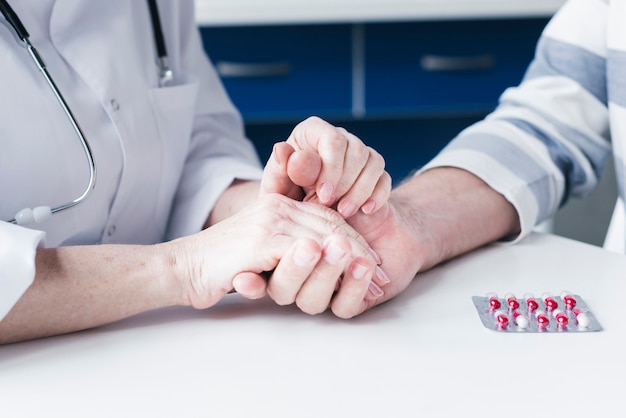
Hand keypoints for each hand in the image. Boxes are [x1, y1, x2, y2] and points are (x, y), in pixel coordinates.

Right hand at [167, 193, 381, 309]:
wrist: (183, 267)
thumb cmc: (223, 264)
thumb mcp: (261, 249)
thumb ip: (288, 246)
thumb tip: (323, 258)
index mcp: (279, 204)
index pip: (327, 216)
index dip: (354, 238)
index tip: (372, 261)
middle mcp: (276, 206)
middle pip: (331, 224)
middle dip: (360, 249)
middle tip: (381, 272)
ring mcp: (268, 221)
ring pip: (322, 235)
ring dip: (350, 257)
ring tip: (372, 273)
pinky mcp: (260, 241)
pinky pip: (302, 250)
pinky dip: (326, 265)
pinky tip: (342, 278)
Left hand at [260, 116, 391, 217]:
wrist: (307, 221)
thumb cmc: (287, 199)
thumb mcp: (278, 189)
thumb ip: (280, 170)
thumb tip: (282, 149)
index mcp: (311, 132)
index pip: (333, 139)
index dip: (331, 168)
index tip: (322, 195)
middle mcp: (338, 137)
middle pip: (356, 150)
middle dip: (345, 183)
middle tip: (329, 207)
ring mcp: (360, 154)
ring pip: (373, 163)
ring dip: (360, 191)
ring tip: (343, 212)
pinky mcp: (375, 174)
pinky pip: (384, 179)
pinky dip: (377, 195)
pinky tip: (365, 210)